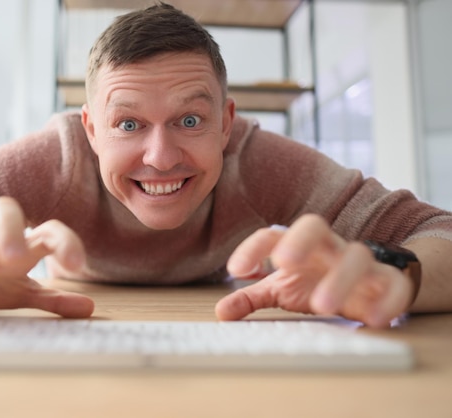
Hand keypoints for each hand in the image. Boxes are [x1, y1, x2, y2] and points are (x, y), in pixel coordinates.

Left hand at [215, 214, 412, 327]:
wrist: (369, 282)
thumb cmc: (316, 280)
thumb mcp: (281, 289)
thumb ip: (251, 298)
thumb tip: (221, 311)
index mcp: (298, 246)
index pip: (272, 234)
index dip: (253, 248)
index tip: (235, 269)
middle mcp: (328, 247)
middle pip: (315, 226)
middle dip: (299, 240)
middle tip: (284, 262)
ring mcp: (360, 262)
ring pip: (356, 256)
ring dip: (340, 279)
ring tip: (322, 305)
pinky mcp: (389, 282)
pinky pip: (393, 284)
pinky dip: (386, 300)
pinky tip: (372, 318)